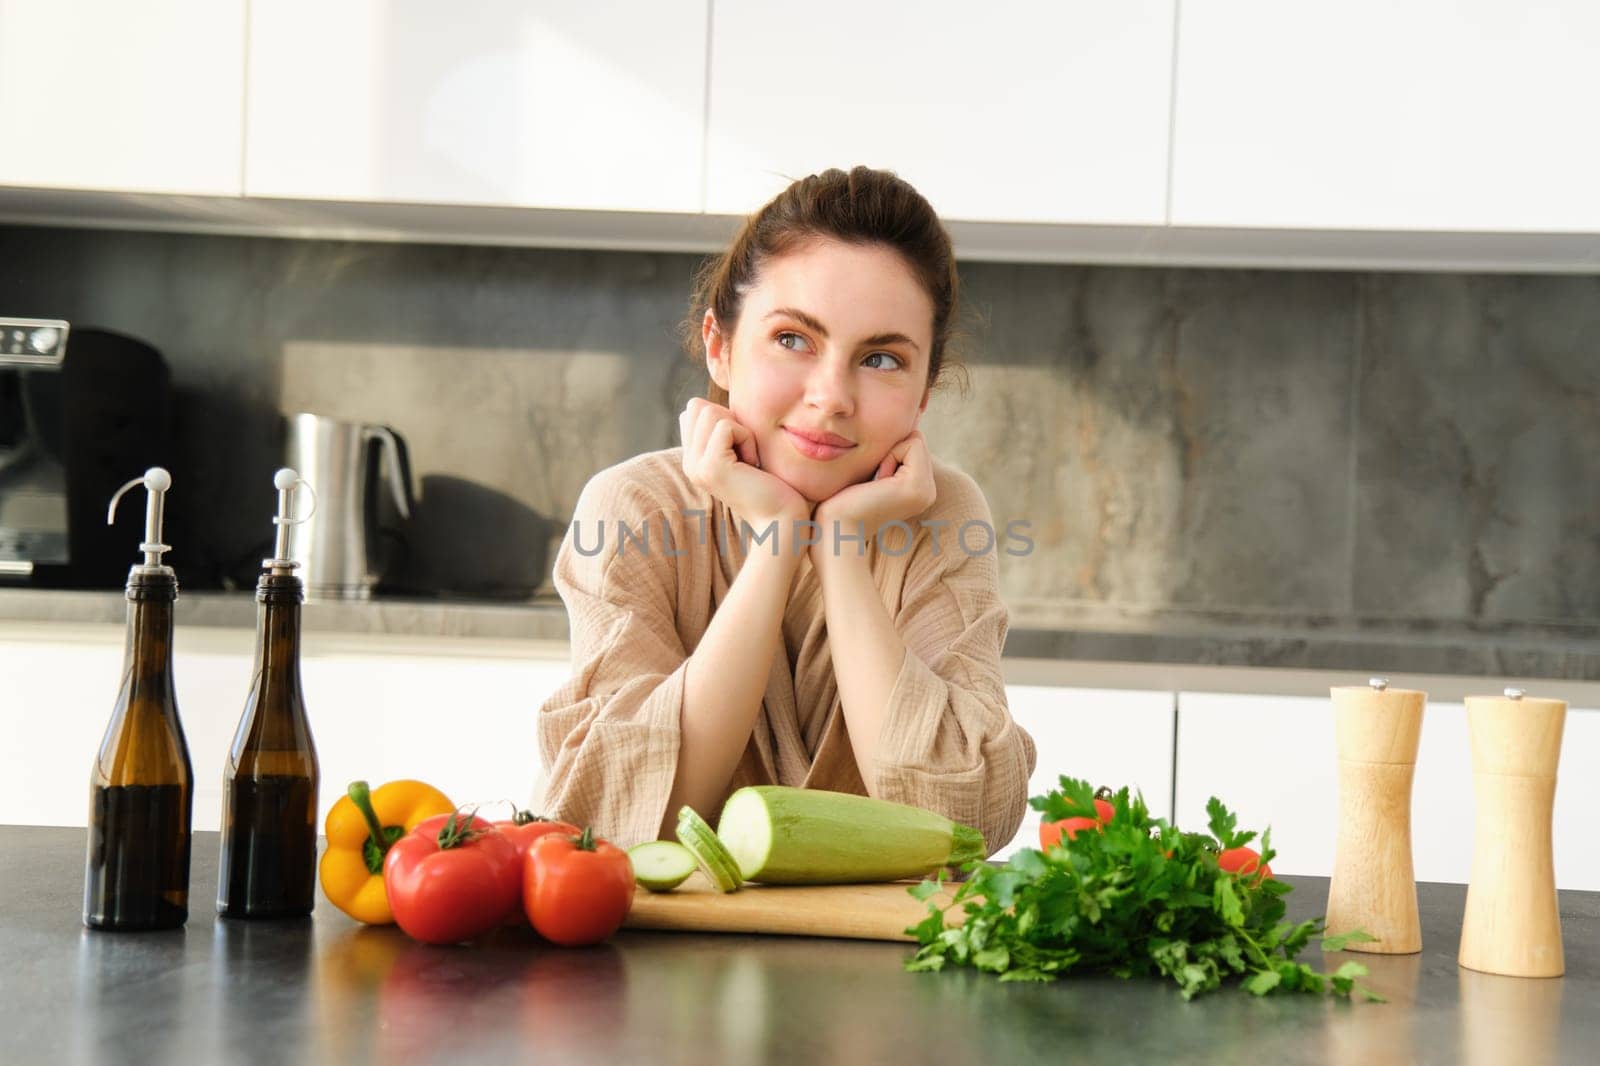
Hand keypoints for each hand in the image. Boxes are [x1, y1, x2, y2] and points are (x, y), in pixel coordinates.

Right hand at [678, 398, 809, 529]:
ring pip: (711, 412)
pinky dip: (747, 439)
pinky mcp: (710, 467)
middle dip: (731, 421)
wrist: (782, 518)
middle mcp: (689, 462)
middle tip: (746, 453)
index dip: (724, 417)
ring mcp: (696, 466)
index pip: (693, 409)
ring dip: (741, 431)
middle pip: (698, 406)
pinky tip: (753, 464)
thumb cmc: (771, 482)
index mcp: (693, 458)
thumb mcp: (742, 448)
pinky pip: (727, 426)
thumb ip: (721, 427)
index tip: (741, 448)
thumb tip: (703, 402)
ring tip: (749, 460)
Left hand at [811, 430, 935, 563]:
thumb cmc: (843, 501)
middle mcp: (929, 491)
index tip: (873, 480)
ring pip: (915, 441)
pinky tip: (878, 483)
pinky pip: (912, 444)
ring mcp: (927, 491)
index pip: (913, 444)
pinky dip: (889, 456)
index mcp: (920, 489)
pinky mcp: (918, 486)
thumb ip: (887, 456)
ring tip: (875, 484)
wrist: (836, 529)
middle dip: (890, 451)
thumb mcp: (871, 473)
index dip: (889, 451)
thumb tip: (893, 430)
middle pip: (916, 440)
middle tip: (873, 483)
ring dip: (888, 455)